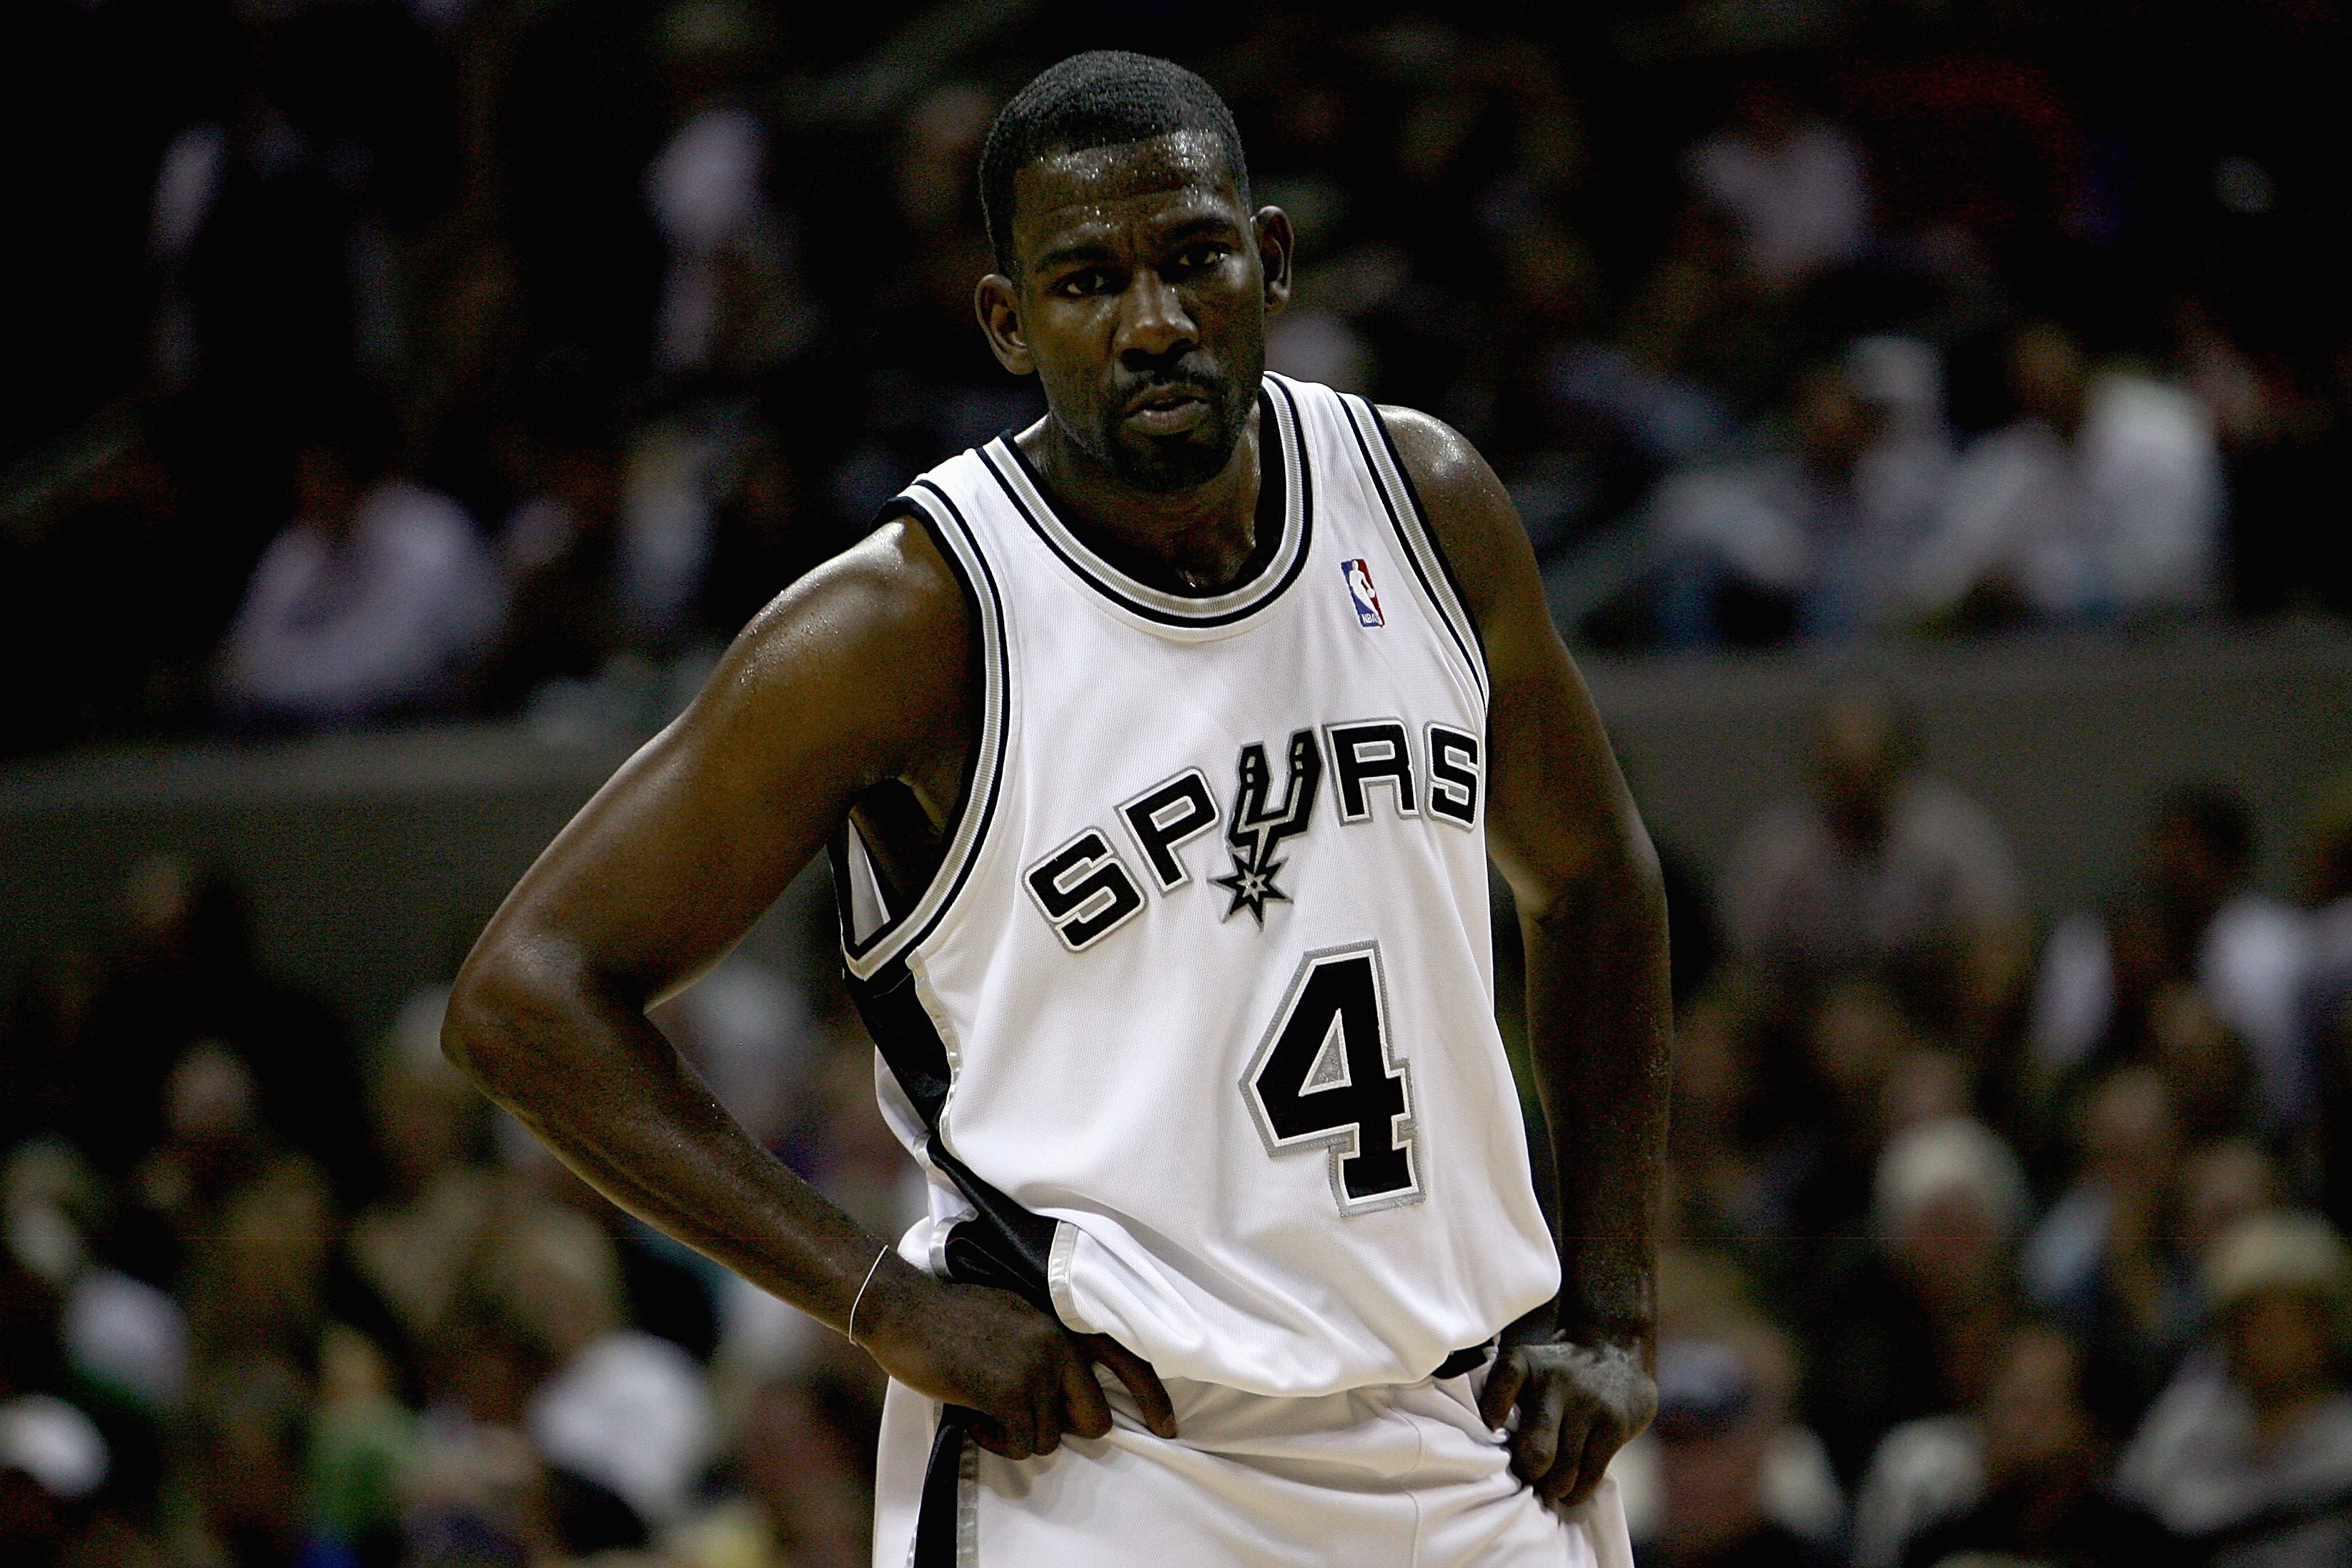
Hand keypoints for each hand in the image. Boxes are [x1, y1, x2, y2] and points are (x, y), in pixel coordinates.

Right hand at [855, 1260, 1177, 1458]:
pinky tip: (973, 1418)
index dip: (1153, 1398)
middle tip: (1025, 1423)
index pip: (1130, 1359)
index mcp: (1065, 1321)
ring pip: (1050, 1438)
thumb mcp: (1017, 1315)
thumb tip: (1063, 1394)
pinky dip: (996, 1442)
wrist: (906, 1308)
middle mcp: (1059, 1345)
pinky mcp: (1006, 1392)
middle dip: (1064, 1429)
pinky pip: (1020, 1443)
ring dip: (1017, 1436)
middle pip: (1094, 1419)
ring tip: (986, 1413)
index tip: (1168, 1427)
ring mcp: (1034, 1368)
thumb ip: (1047, 1345)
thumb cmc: (953, 1313)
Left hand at [1478, 1335, 1655, 1507]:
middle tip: (1525, 1478)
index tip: (1492, 1430)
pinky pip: (1590, 1474)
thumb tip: (1492, 1454)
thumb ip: (1506, 1398)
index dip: (1494, 1408)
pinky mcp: (1614, 1426)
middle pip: (1535, 1449)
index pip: (1504, 1379)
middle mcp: (1556, 1381)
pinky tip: (1569, 1490)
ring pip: (1563, 1471)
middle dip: (1527, 1474)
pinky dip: (1576, 1491)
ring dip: (1552, 1489)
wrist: (1617, 1350)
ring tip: (1547, 1488)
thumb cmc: (1558, 1374)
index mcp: (1526, 1363)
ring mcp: (1588, 1405)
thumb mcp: (1529, 1368)